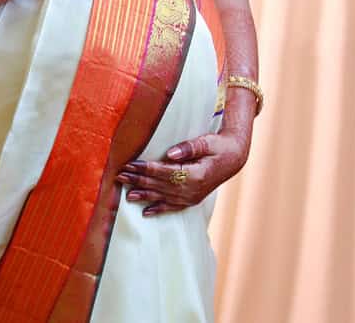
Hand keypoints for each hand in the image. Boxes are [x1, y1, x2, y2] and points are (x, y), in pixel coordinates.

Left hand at [113, 130, 248, 215]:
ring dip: (144, 195)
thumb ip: (189, 147)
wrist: (234, 158)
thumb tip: (170, 153)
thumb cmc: (219, 146)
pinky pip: (172, 207)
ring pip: (163, 197)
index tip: (130, 164)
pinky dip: (158, 209)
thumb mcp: (207, 141)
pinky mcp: (192, 200)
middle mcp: (192, 190)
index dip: (146, 169)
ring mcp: (192, 197)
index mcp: (195, 174)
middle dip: (139, 180)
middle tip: (120, 176)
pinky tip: (145, 212)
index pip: (164, 172)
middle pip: (160, 185)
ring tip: (126, 194)